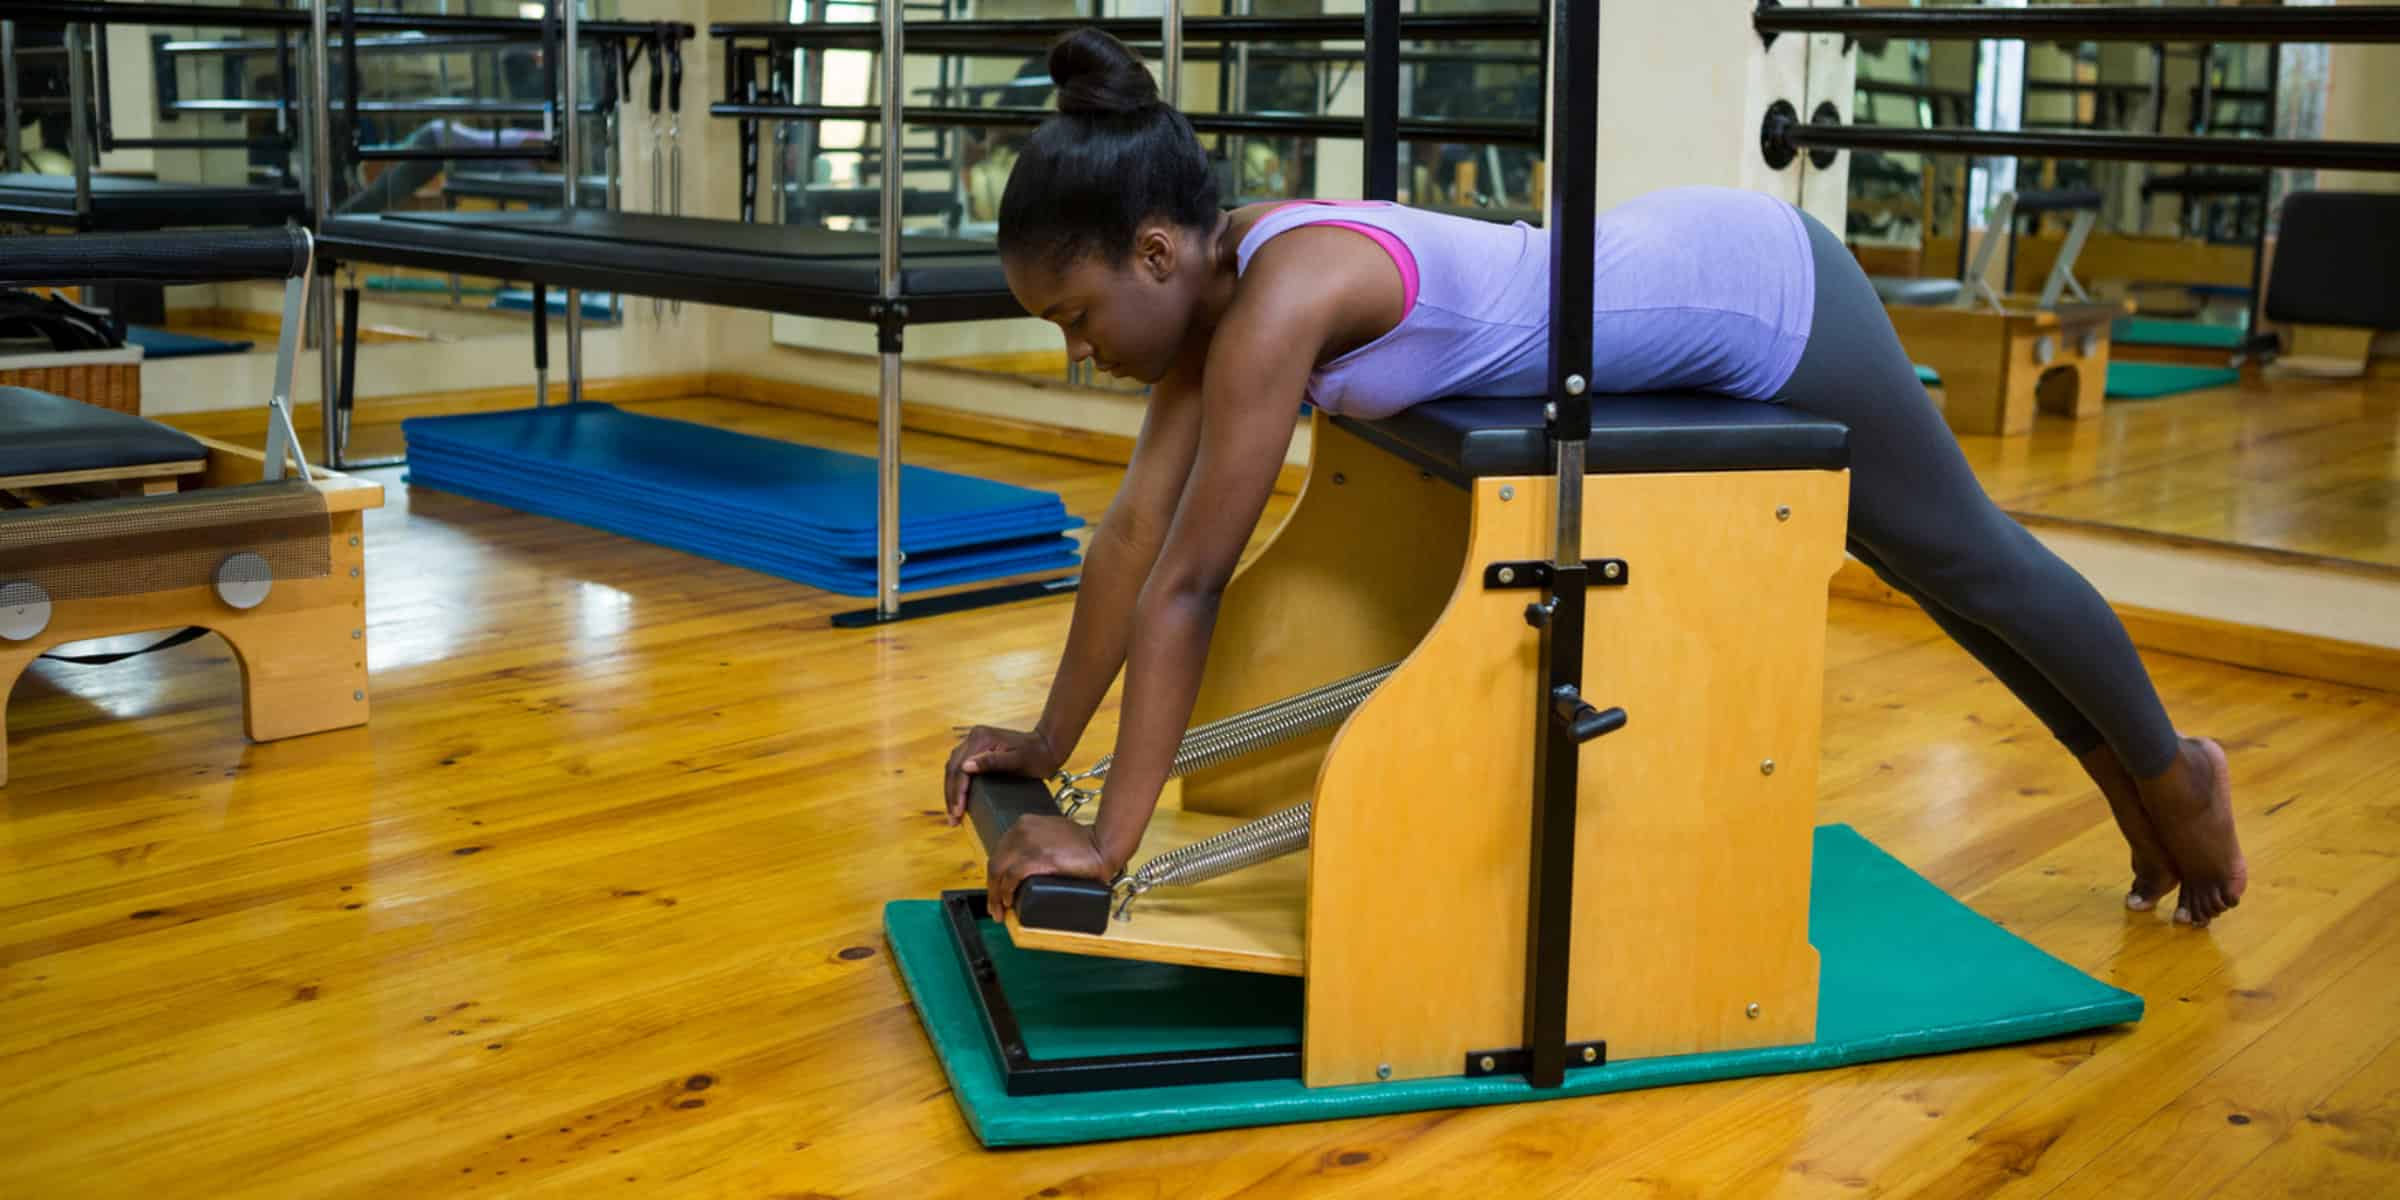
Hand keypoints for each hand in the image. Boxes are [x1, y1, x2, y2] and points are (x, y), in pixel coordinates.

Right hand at [943, 725, 1063, 825]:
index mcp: (980, 738)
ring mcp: (974, 742)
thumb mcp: (1017, 761)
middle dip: (951, 795)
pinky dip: (958, 784)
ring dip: (951, 790)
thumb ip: (991, 762)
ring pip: (953, 768)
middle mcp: (974, 737)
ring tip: (953, 813)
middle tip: (953, 819)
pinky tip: (959, 798)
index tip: (958, 812)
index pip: (960, 768)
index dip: (957, 792)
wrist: (1047, 745)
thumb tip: (966, 767)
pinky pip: (961, 767)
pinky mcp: (978, 749)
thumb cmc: (1036, 755)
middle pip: (953, 768)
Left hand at [987, 814, 1113, 921]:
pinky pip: (1012, 876)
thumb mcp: (1052, 834)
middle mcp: (1022, 830)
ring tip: (1001, 910)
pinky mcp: (1039, 857)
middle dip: (991, 888)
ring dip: (996, 894)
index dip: (995, 874)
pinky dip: (1007, 890)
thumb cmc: (1083, 843)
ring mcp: (1030, 843)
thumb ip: (1037, 842)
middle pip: (996, 862)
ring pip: (999, 870)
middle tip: (995, 908)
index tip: (996, 890)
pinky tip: (1009, 900)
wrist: (1102, 845)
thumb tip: (1024, 866)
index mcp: (1025, 824)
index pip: (1000, 851)